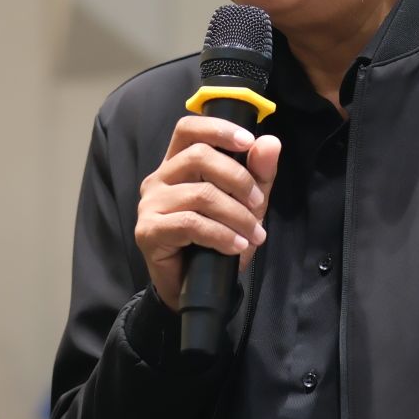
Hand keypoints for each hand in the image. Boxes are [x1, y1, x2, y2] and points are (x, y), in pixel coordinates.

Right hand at [135, 116, 282, 311]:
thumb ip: (258, 175)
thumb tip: (270, 143)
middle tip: (259, 204)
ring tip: (254, 234)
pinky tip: (237, 246)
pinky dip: (221, 235)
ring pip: (200, 194)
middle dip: (239, 179)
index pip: (188, 129)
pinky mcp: (149, 231)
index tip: (248, 142)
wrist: (194, 290)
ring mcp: (150, 204)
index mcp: (177, 164)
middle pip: (199, 156)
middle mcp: (159, 179)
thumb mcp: (246, 205)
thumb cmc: (217, 241)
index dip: (218, 129)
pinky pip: (191, 224)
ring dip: (237, 215)